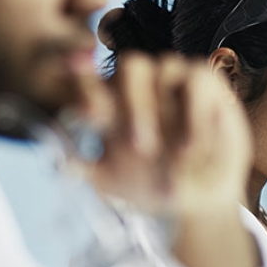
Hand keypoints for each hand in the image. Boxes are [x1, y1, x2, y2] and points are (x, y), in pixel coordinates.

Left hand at [76, 52, 250, 214]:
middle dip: (133, 103)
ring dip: (170, 112)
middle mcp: (142, 85)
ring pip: (164, 66)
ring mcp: (174, 81)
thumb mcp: (112, 182)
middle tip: (138, 146)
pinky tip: (192, 146)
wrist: (195, 200)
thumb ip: (85, 168)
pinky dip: (195, 113)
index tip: (88, 110)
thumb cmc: (150, 184)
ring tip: (176, 154)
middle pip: (131, 66)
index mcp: (112, 101)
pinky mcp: (206, 84)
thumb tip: (59, 163)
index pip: (92, 80)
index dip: (85, 84)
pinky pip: (197, 80)